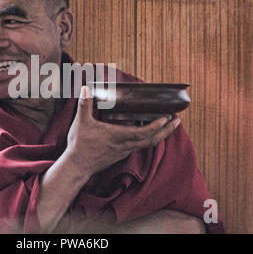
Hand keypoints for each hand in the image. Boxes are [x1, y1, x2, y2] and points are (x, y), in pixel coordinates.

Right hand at [65, 86, 180, 177]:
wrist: (78, 166)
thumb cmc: (80, 145)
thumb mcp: (81, 122)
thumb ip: (84, 104)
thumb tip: (85, 88)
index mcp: (117, 136)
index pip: (143, 133)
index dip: (156, 127)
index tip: (166, 119)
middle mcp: (124, 145)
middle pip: (151, 140)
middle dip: (166, 131)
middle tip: (176, 122)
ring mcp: (123, 152)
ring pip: (146, 145)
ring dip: (158, 136)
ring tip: (165, 126)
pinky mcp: (120, 155)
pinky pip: (138, 147)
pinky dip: (147, 140)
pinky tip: (145, 134)